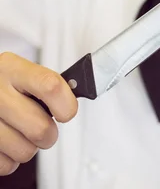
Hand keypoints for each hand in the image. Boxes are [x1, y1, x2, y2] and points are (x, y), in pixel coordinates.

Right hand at [0, 52, 77, 175]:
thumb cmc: (3, 82)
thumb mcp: (19, 70)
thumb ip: (45, 82)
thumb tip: (77, 91)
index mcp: (12, 68)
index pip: (51, 86)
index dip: (66, 104)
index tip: (67, 110)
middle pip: (40, 128)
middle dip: (50, 133)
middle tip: (45, 126)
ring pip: (25, 151)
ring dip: (29, 146)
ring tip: (21, 131)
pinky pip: (6, 165)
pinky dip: (10, 158)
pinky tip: (7, 140)